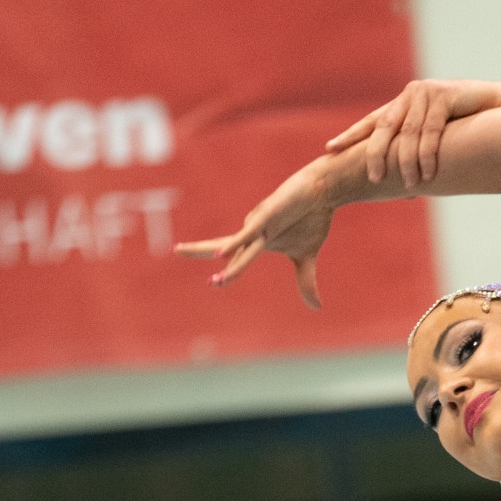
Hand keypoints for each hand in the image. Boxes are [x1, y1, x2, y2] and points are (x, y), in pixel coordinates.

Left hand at [175, 154, 341, 305]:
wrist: (323, 191)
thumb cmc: (311, 219)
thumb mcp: (306, 257)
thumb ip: (305, 282)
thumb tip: (317, 308)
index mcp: (260, 242)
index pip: (235, 256)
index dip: (225, 269)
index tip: (212, 282)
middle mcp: (254, 232)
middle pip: (224, 243)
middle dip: (200, 249)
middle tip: (177, 250)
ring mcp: (260, 223)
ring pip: (239, 246)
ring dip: (226, 261)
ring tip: (214, 280)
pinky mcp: (269, 215)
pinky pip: (249, 232)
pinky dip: (235, 244)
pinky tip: (220, 254)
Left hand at [325, 78, 500, 186]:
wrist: (498, 106)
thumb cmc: (467, 126)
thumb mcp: (436, 137)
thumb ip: (417, 150)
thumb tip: (404, 185)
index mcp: (403, 105)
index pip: (372, 122)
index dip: (351, 136)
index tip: (330, 150)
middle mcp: (410, 96)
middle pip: (385, 127)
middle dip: (377, 154)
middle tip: (374, 178)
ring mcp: (426, 93)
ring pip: (410, 133)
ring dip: (410, 162)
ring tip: (412, 184)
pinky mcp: (444, 95)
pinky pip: (432, 129)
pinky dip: (429, 152)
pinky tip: (429, 171)